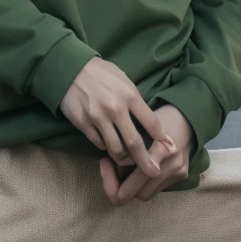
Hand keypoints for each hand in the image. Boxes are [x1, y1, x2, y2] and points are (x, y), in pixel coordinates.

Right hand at [59, 56, 176, 179]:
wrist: (69, 68)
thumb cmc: (101, 72)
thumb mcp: (123, 79)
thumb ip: (135, 99)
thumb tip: (148, 120)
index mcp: (129, 95)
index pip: (151, 123)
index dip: (163, 139)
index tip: (171, 149)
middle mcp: (115, 108)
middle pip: (135, 143)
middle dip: (147, 162)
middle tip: (154, 172)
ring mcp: (98, 117)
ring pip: (116, 149)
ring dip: (123, 158)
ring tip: (127, 159)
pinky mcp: (83, 123)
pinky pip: (99, 144)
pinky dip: (105, 147)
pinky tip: (108, 143)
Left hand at [99, 104, 193, 204]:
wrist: (185, 115)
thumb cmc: (154, 117)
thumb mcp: (136, 126)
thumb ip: (125, 148)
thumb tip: (108, 164)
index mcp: (159, 151)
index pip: (131, 185)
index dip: (111, 182)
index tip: (104, 164)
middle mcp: (171, 165)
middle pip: (138, 194)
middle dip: (118, 186)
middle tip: (107, 167)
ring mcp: (178, 172)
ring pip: (147, 194)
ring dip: (131, 188)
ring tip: (119, 170)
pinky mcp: (182, 175)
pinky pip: (157, 188)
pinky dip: (143, 184)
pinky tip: (134, 171)